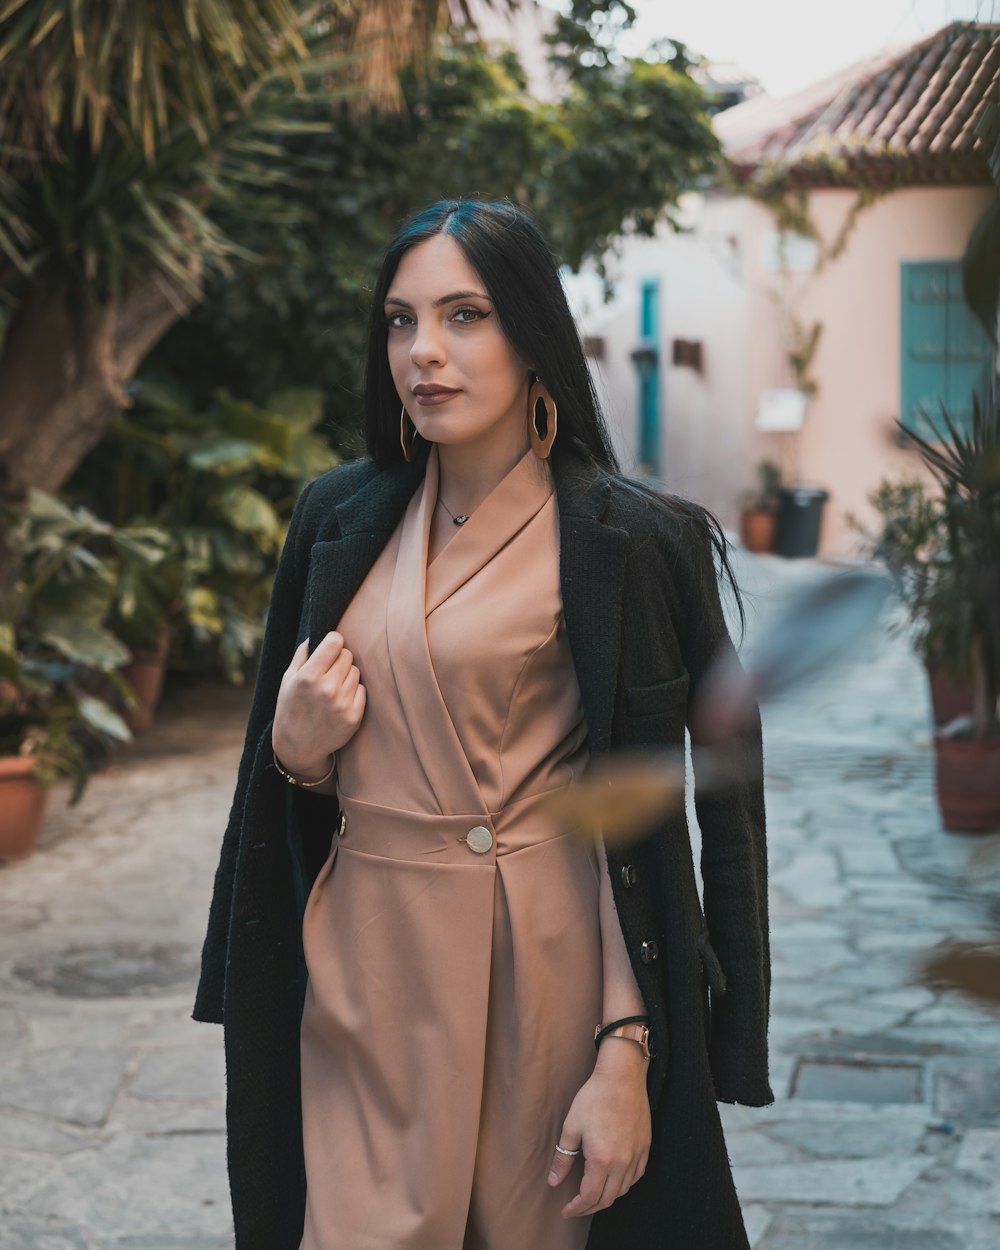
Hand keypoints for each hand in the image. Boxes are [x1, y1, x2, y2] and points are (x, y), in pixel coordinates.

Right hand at [271, 632, 365, 776]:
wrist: (298, 747)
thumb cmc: (290, 708)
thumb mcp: (287, 680)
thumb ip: (302, 654)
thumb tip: (317, 635)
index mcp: (308, 677)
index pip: (335, 642)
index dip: (333, 641)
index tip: (330, 646)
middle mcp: (327, 689)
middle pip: (347, 655)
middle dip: (339, 659)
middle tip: (328, 670)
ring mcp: (342, 703)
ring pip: (356, 672)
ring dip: (346, 676)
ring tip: (332, 688)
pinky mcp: (354, 716)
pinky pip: (362, 690)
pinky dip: (353, 692)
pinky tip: (339, 700)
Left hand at [547, 1043, 650, 1216]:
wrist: (621, 1077)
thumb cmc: (594, 1098)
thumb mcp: (571, 1127)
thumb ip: (562, 1158)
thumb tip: (553, 1181)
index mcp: (601, 1159)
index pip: (589, 1197)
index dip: (576, 1208)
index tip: (565, 1210)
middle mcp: (622, 1163)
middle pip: (606, 1199)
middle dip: (589, 1208)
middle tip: (575, 1207)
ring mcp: (636, 1156)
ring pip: (622, 1190)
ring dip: (606, 1197)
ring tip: (591, 1194)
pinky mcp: (645, 1148)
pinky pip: (636, 1177)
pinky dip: (623, 1185)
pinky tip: (613, 1180)